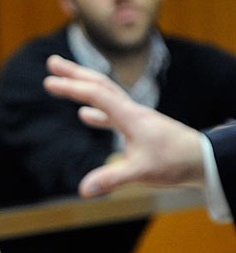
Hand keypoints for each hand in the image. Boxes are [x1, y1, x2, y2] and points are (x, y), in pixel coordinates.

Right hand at [43, 55, 204, 197]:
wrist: (203, 160)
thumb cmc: (175, 162)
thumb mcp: (142, 172)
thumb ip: (112, 178)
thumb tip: (83, 190)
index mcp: (130, 116)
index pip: (96, 95)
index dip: (72, 88)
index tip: (49, 81)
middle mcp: (131, 110)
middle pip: (99, 84)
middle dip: (74, 73)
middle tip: (51, 62)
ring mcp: (134, 117)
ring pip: (104, 94)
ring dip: (82, 85)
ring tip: (63, 79)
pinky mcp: (137, 127)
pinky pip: (111, 112)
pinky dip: (95, 110)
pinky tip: (84, 116)